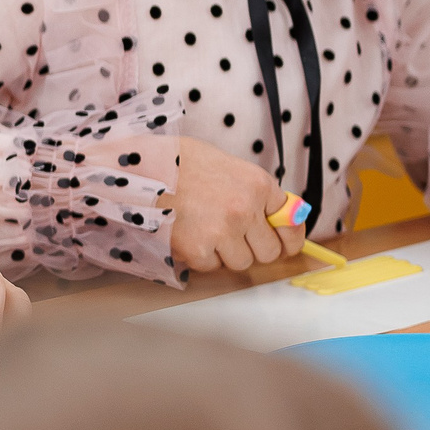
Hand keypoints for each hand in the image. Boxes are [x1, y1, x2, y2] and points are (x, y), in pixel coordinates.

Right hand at [166, 138, 299, 273]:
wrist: (138, 167)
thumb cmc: (178, 162)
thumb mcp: (226, 165)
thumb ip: (254, 192)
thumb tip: (282, 217)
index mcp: (257, 184)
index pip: (292, 221)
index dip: (288, 236)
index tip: (284, 242)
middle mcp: (245, 208)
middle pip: (269, 251)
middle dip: (254, 248)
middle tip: (233, 237)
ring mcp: (222, 231)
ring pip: (241, 263)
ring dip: (226, 254)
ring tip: (204, 231)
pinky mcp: (198, 249)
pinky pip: (211, 267)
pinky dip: (200, 257)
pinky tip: (186, 234)